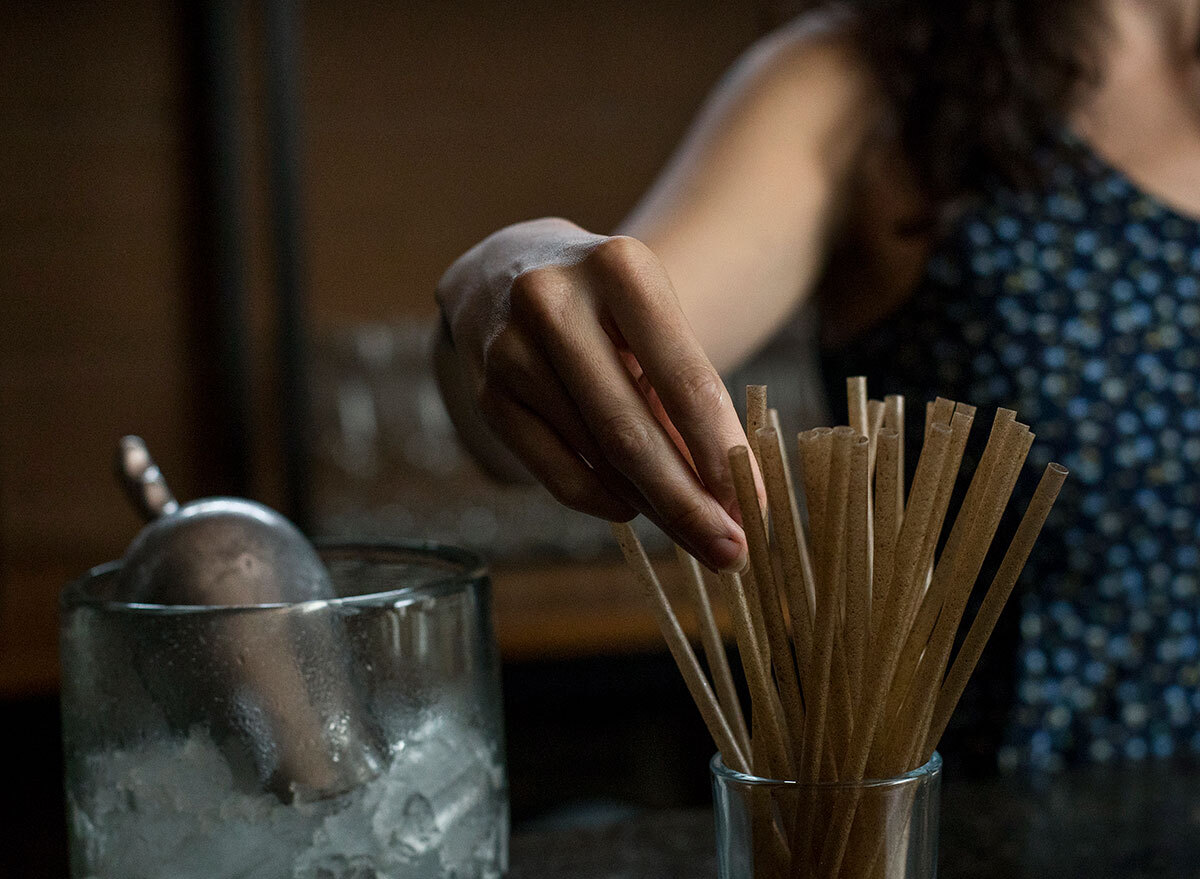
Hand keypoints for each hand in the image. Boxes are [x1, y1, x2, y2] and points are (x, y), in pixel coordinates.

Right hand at [436, 219, 752, 571]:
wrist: (503, 272)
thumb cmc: (604, 304)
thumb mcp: (653, 321)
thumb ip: (685, 398)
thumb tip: (725, 499)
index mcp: (619, 268)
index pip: (683, 380)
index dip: (720, 454)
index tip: (753, 510)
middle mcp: (554, 302)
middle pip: (630, 430)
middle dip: (686, 502)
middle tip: (730, 553)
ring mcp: (510, 350)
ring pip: (595, 456)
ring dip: (651, 503)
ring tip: (690, 526)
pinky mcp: (486, 394)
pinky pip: (554, 472)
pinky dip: (602, 500)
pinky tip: (631, 507)